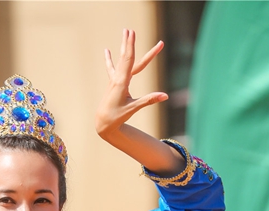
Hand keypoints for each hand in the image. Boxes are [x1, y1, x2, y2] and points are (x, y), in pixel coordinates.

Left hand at [96, 29, 166, 143]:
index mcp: (122, 82)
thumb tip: (165, 96)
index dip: (131, 46)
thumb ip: (149, 100)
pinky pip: (112, 68)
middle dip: (129, 43)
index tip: (132, 33)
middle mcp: (117, 78)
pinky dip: (110, 60)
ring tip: (125, 32)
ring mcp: (114, 80)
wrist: (102, 123)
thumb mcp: (133, 108)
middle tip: (130, 29)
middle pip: (126, 57)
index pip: (128, 60)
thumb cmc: (117, 116)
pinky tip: (107, 51)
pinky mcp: (113, 84)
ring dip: (123, 46)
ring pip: (121, 60)